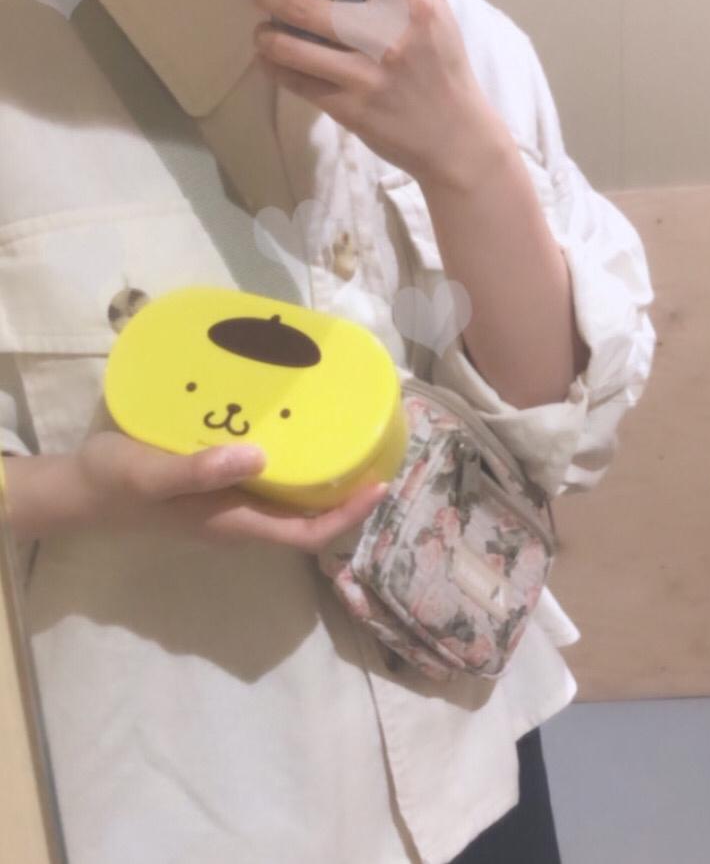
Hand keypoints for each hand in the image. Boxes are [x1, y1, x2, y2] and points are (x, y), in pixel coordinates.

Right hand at [71, 432, 388, 551]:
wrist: (78, 490)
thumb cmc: (116, 483)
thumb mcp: (152, 473)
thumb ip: (200, 470)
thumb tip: (260, 459)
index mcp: (232, 522)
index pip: (305, 534)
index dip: (346, 517)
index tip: (378, 485)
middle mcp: (238, 519)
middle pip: (306, 520)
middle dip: (344, 496)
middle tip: (373, 450)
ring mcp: (227, 504)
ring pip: (290, 502)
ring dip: (322, 479)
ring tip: (347, 436)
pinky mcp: (216, 486)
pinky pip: (268, 482)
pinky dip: (292, 462)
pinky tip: (293, 427)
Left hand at [247, 0, 497, 185]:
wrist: (458, 142)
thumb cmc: (445, 73)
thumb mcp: (439, 20)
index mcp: (412, 1)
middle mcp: (385, 33)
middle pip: (304, 1)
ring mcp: (364, 73)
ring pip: (288, 45)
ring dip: (265, 33)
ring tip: (264, 28)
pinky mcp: (348, 107)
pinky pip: (293, 80)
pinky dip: (275, 66)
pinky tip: (274, 59)